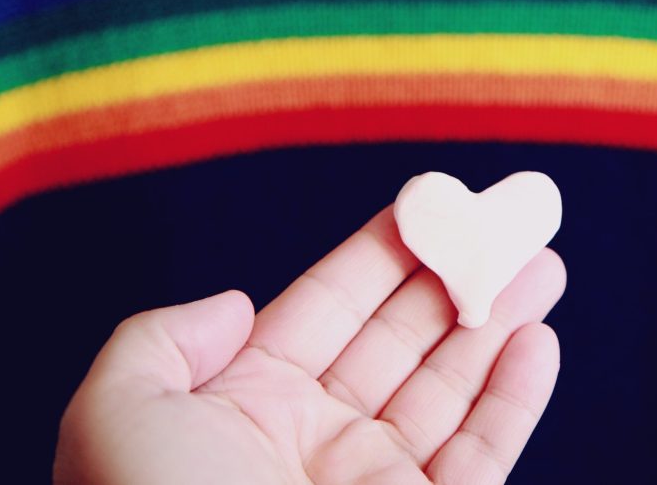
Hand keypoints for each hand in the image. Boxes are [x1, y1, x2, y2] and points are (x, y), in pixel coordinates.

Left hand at [53, 204, 565, 483]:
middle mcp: (319, 439)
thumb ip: (160, 341)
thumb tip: (233, 302)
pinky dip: (516, 400)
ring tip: (541, 265)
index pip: (330, 306)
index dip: (384, 251)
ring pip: (454, 386)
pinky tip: (538, 342)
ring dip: (500, 322)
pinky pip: (484, 453)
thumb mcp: (115, 417)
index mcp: (249, 405)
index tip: (432, 203)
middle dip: (459, 275)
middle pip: (406, 335)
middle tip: (508, 221)